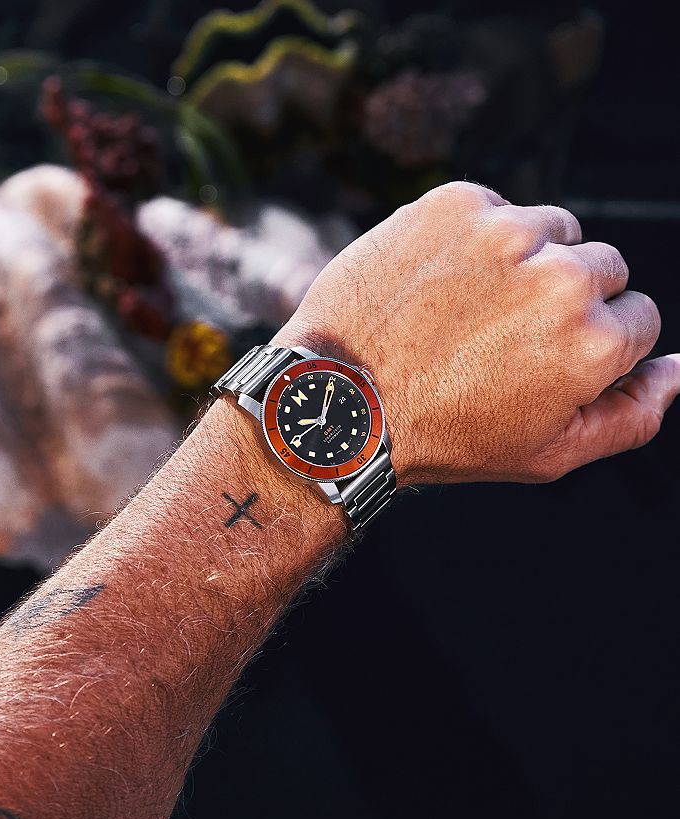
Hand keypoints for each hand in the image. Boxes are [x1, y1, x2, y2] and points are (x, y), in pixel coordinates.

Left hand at [274, 182, 679, 485]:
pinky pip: (498, 208)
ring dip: (529, 262)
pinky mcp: (456, 203)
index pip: (639, 318)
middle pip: (604, 268)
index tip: (545, 358)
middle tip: (505, 336)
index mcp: (593, 341)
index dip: (593, 344)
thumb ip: (632, 414)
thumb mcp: (547, 453)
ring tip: (473, 309)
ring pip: (555, 230)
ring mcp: (505, 231)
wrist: (342, 399)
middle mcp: (560, 276)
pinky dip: (481, 238)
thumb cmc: (443, 434)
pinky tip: (444, 282)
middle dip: (568, 300)